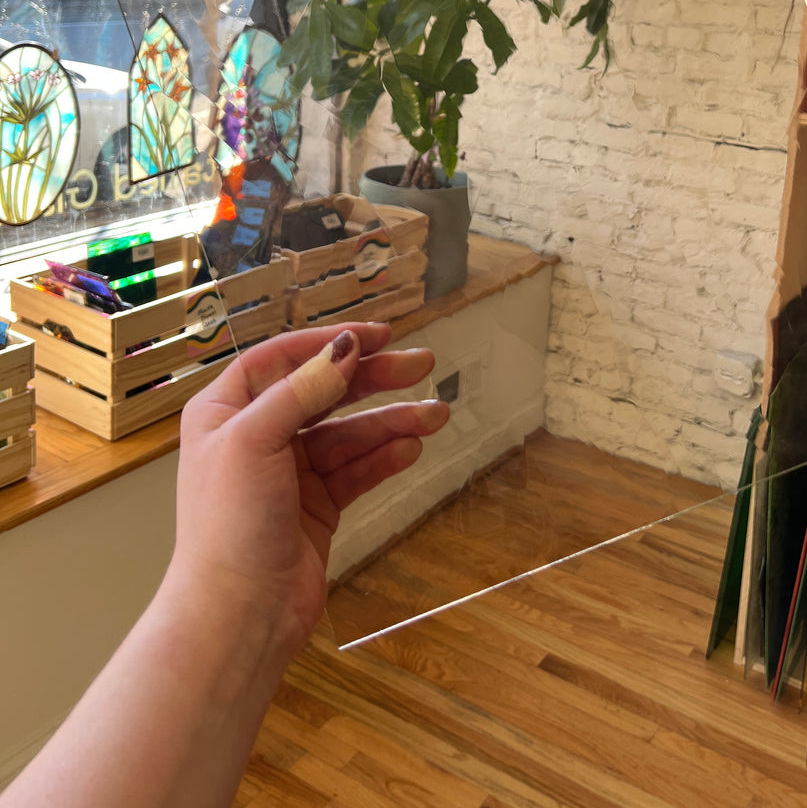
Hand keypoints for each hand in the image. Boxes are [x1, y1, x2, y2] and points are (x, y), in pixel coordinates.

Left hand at [166, 322, 447, 655]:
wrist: (237, 615)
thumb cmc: (230, 524)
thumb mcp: (255, 441)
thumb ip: (301, 391)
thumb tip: (345, 348)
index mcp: (226, 411)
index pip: (282, 359)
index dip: (329, 343)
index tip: (377, 336)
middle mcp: (256, 435)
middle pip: (324, 391)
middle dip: (373, 379)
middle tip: (421, 364)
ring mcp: (289, 473)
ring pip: (348, 433)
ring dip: (391, 422)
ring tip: (435, 416)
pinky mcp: (317, 506)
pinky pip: (356, 470)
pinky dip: (383, 458)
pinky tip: (411, 449)